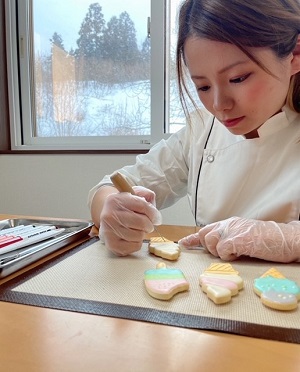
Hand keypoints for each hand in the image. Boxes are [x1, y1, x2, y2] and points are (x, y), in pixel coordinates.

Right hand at [99, 186, 161, 255]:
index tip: (156, 218)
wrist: (108, 221)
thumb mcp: (133, 195)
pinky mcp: (112, 245)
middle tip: (147, 225)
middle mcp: (109, 215)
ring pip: (139, 235)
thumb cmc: (125, 209)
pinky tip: (131, 238)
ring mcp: (109, 231)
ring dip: (142, 233)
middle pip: (142, 222)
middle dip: (149, 225)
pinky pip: (135, 246)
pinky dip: (137, 243)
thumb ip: (145, 194)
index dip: (154, 213)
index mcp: (115, 200)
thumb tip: (150, 201)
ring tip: (136, 230)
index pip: (142, 206)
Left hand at [178, 216, 299, 262]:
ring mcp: (234, 230)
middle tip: (222, 253)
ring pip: (211, 242)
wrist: (287, 239)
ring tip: (235, 253)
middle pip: (204, 234)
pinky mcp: (239, 239)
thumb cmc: (269, 241)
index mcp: (230, 223)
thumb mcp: (245, 236)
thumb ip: (230, 238)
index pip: (206, 229)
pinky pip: (222, 249)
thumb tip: (218, 248)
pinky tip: (239, 254)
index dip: (193, 238)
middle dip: (207, 247)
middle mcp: (229, 224)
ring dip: (219, 252)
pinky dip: (228, 255)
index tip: (183, 243)